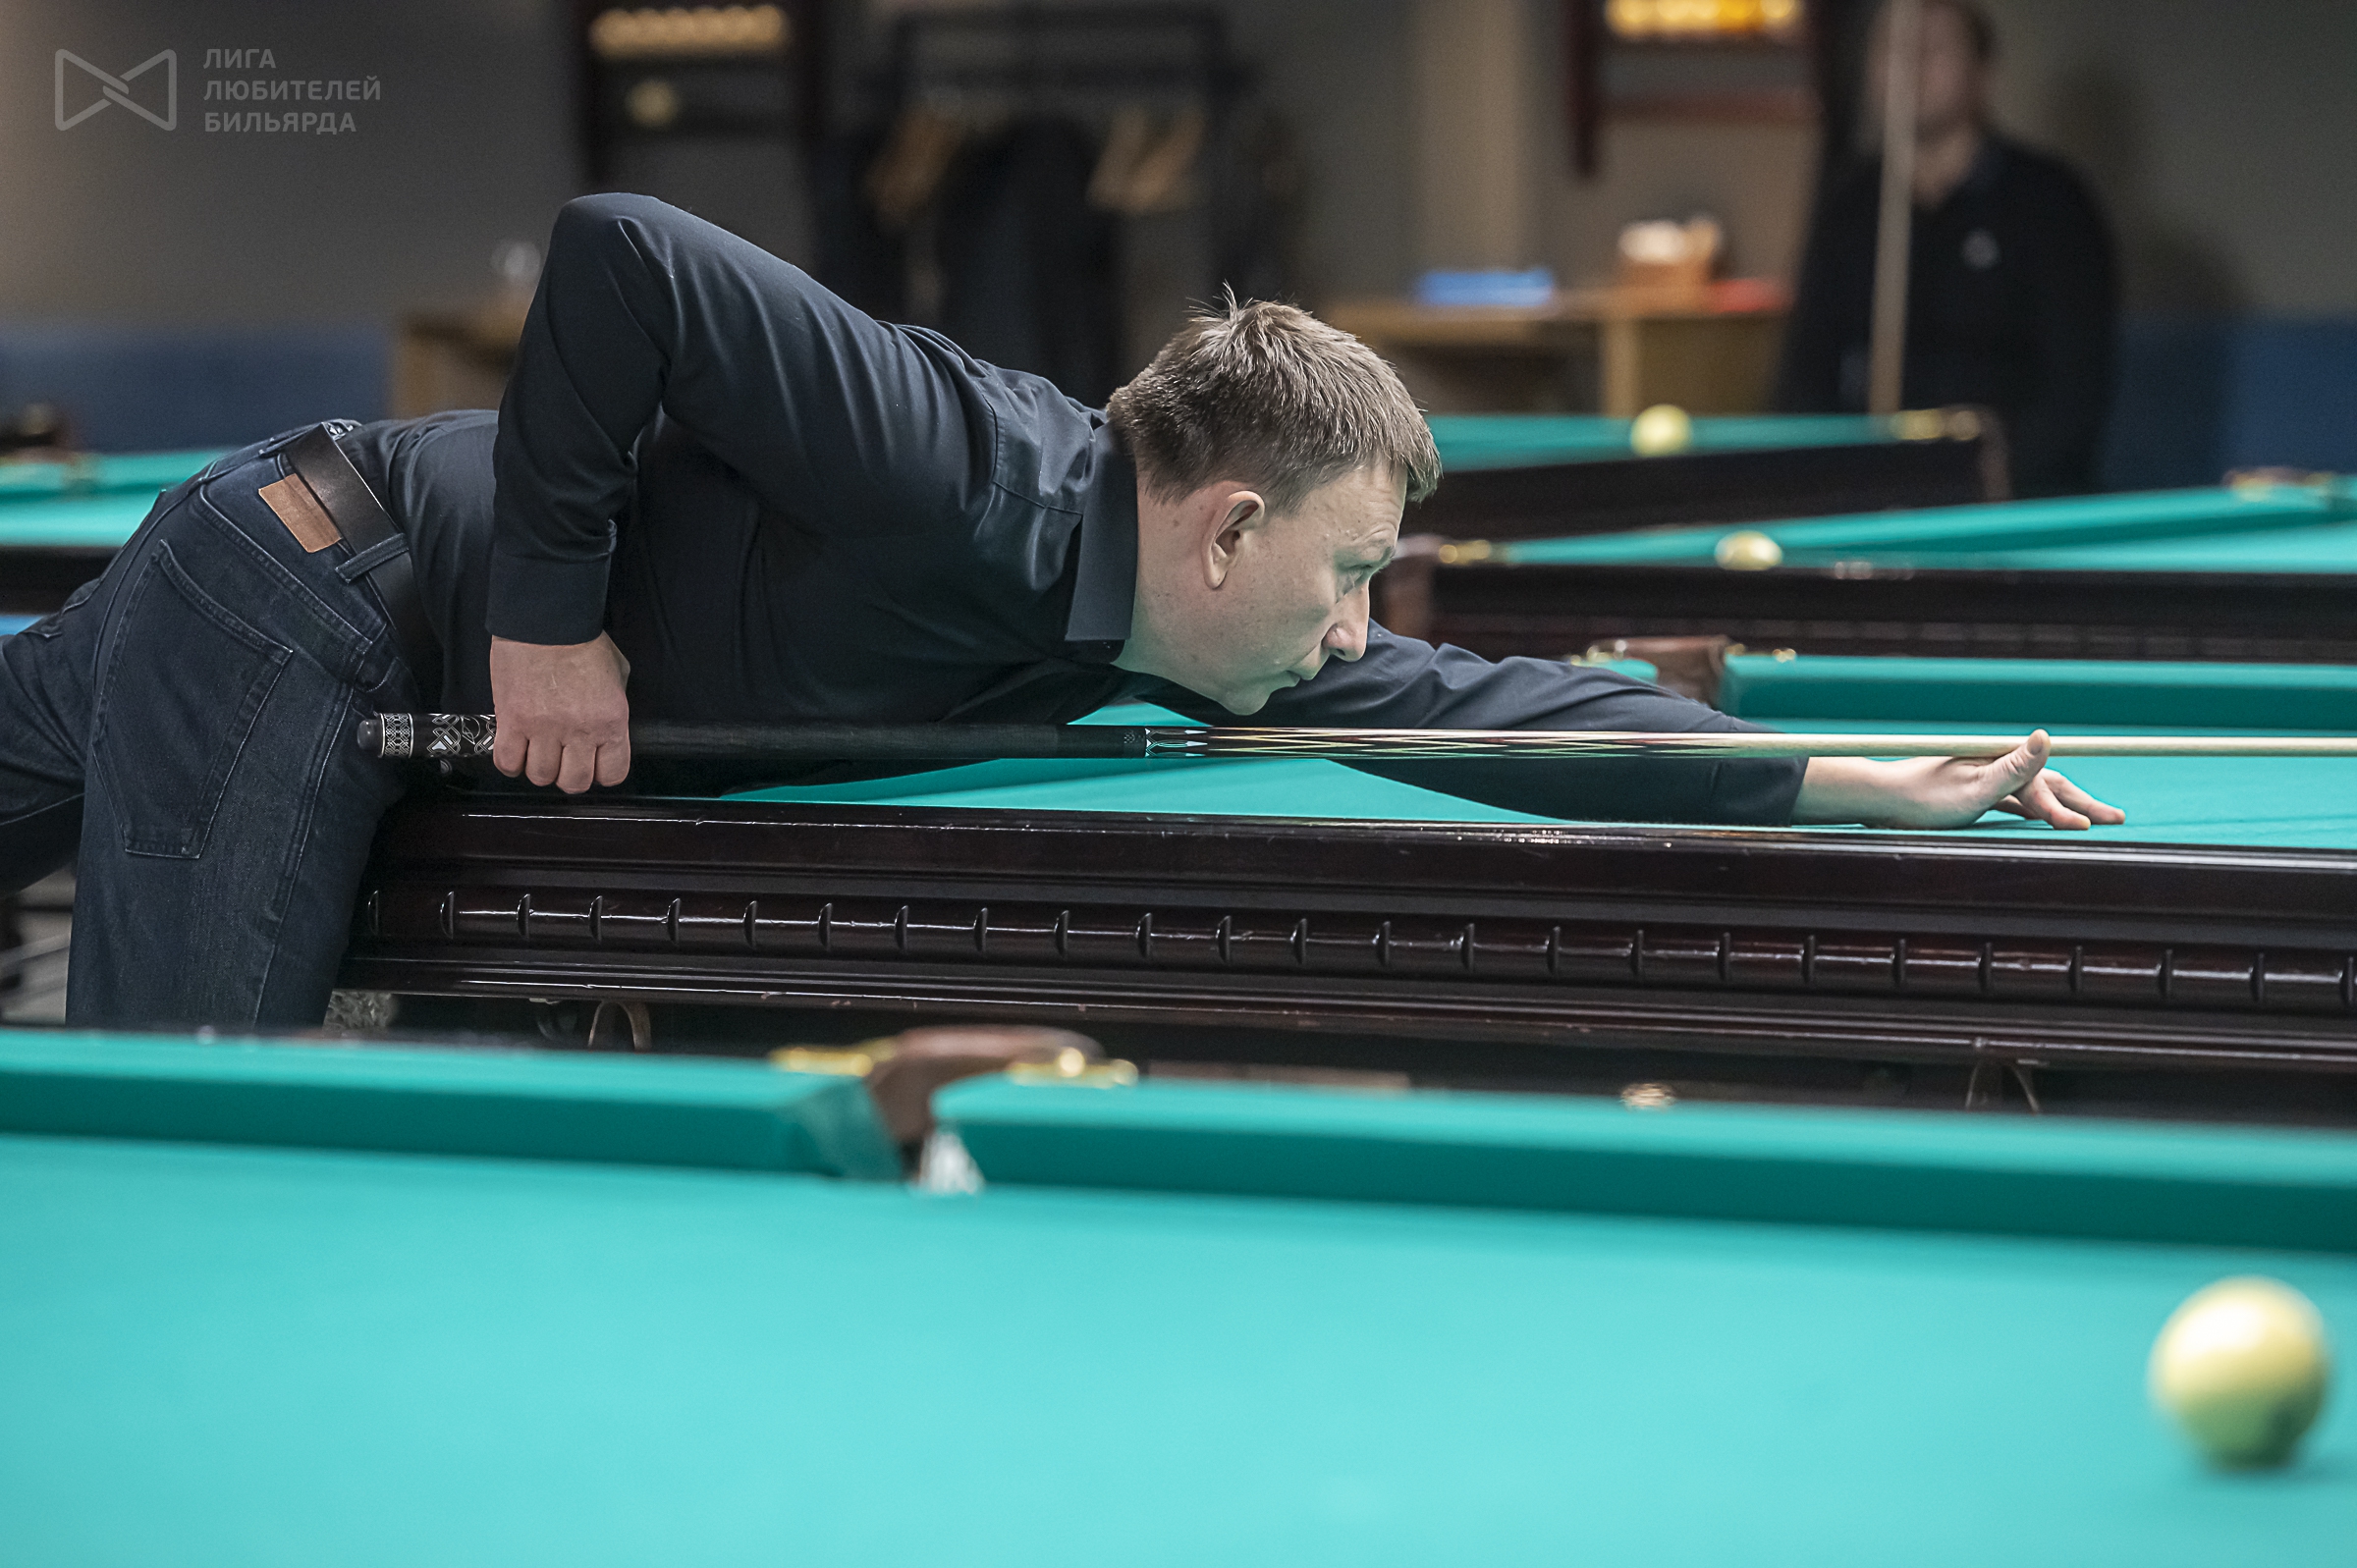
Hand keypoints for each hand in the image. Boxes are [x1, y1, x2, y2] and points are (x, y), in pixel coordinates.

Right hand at [488, 633, 631, 792]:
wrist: (545, 620)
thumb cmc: (584, 642)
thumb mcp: (618, 674)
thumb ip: (614, 707)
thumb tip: (606, 729)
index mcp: (611, 721)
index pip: (612, 774)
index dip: (602, 773)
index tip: (593, 764)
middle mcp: (579, 732)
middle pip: (574, 783)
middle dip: (569, 776)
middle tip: (563, 759)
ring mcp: (543, 729)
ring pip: (540, 776)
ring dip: (538, 767)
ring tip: (537, 750)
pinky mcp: (511, 721)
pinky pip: (507, 762)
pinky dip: (511, 763)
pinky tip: (515, 748)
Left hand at [1794, 730, 2126, 830]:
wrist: (1882, 801)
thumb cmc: (1923, 797)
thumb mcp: (1973, 787)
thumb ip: (2014, 767)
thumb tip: (2044, 735)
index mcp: (2000, 758)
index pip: (2045, 785)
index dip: (2069, 807)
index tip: (2090, 827)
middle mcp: (1996, 763)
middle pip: (2049, 784)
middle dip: (2083, 802)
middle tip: (2117, 818)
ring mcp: (1986, 778)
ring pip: (2035, 794)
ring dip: (2063, 807)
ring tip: (2090, 821)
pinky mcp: (1975, 793)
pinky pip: (2016, 802)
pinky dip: (2036, 811)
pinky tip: (2048, 819)